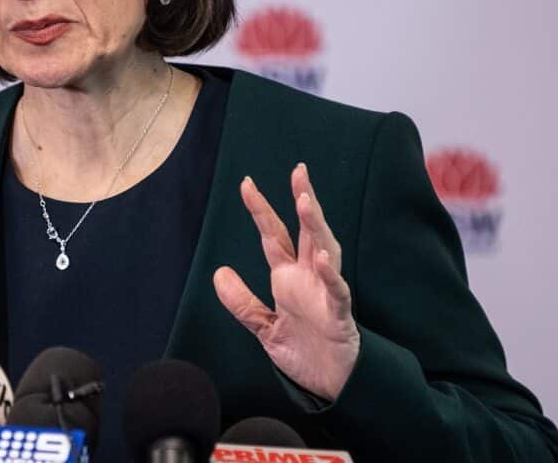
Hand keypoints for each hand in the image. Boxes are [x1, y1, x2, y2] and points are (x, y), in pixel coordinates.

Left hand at [213, 164, 360, 400]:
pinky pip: (337, 292)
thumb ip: (243, 302)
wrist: (331, 385)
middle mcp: (309, 278)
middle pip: (306, 231)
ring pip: (325, 250)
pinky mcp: (339, 316)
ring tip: (306, 202)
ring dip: (316, 227)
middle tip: (299, 172)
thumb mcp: (264, 328)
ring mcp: (326, 293)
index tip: (246, 184)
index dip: (261, 210)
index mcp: (289, 277)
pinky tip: (324, 260)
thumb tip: (218, 272)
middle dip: (303, 200)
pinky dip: (332, 276)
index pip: (273, 235)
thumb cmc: (304, 352)